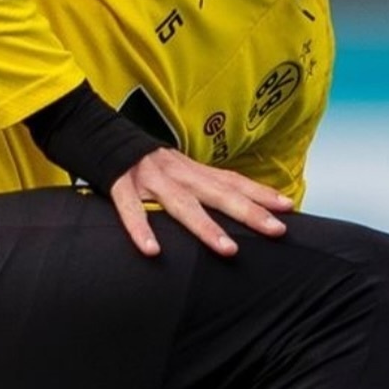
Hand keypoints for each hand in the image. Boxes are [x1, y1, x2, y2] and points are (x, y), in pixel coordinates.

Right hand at [108, 147, 293, 255]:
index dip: (260, 193)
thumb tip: (238, 206)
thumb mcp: (179, 170)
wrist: (102, 136)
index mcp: (193, 171)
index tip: (287, 207)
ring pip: (182, 205)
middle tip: (275, 230)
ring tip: (228, 250)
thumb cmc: (147, 164)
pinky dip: (141, 230)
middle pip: (219, 194)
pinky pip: (131, 211)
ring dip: (206, 227)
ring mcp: (151, 181)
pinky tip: (152, 251)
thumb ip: (203, 187)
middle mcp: (178, 174)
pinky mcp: (121, 188)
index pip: (232, 181)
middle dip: (248, 212)